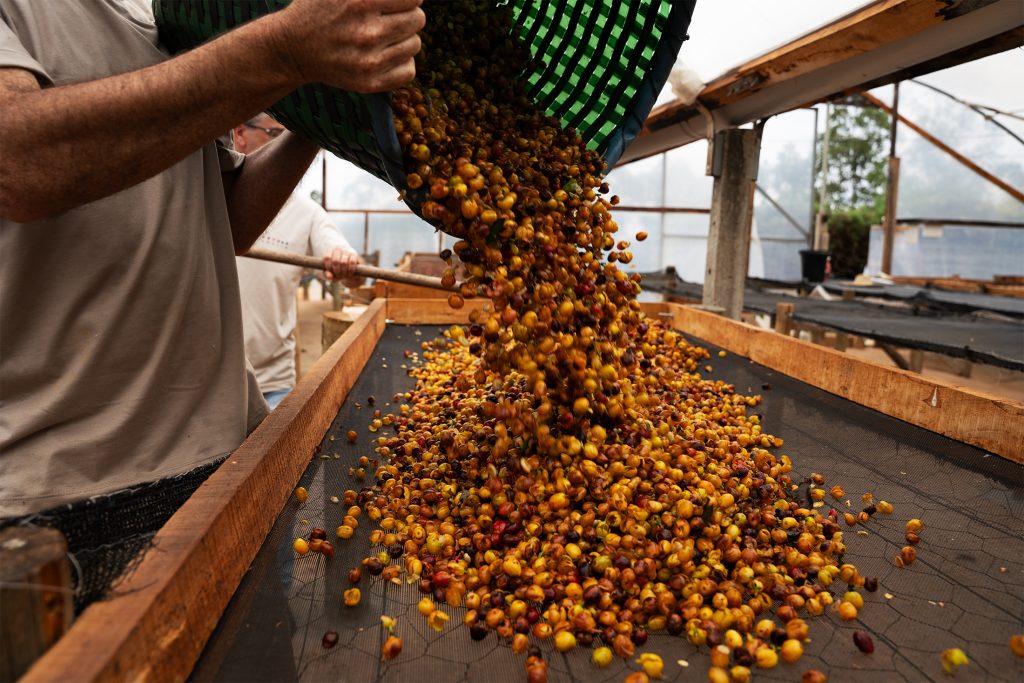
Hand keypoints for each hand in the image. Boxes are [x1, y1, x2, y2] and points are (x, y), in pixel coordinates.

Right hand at [271, 0, 424, 92]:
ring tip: (382, 36)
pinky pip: (409, 70)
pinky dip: (401, 62)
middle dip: (406, 14)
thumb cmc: (318, 9)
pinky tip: (384, 54)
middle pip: (418, 19)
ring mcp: (369, 61)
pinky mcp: (369, 83)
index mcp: (360, 1)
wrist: (292, 49)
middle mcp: (366, 33)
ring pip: (415, 44)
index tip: (396, 1)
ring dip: (403, 38)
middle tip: (387, 17)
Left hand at [323, 247, 360, 280]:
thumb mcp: (331, 273)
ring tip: (344, 275)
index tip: (331, 273)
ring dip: (344, 272)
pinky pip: (352, 262)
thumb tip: (329, 276)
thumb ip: (327, 275)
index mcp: (330, 252)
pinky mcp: (354, 254)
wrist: (350, 266)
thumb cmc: (338, 270)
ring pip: (343, 262)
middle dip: (337, 271)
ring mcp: (346, 251)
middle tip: (339, 276)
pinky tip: (350, 273)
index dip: (329, 267)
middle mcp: (338, 249)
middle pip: (335, 261)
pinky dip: (350, 269)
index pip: (327, 258)